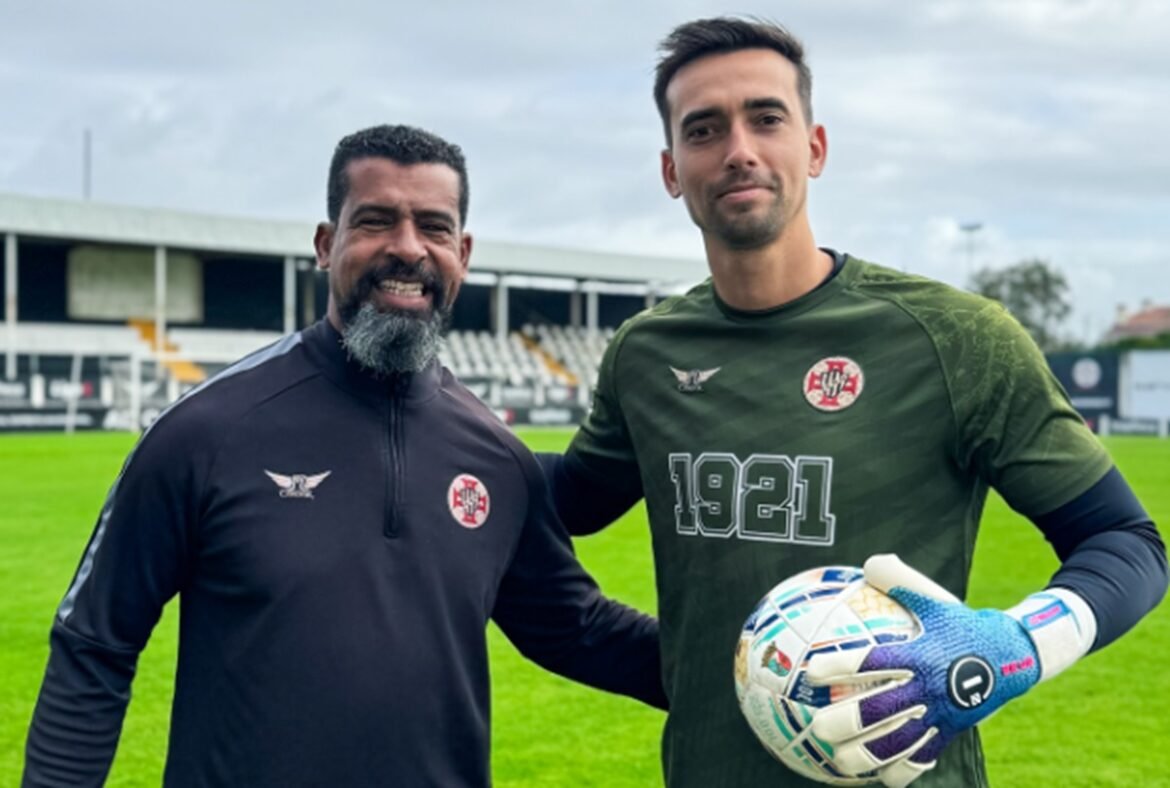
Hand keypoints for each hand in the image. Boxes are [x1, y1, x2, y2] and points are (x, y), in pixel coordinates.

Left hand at [806, 555, 1041, 786]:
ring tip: (837, 761)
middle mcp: (927, 687)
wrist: (1014, 654)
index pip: (872, 661)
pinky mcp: (951, 732)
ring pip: (899, 742)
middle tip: (817, 727)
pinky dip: (902, 772)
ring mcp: (940, 713)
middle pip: (882, 710)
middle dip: (847, 721)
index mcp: (918, 654)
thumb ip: (899, 580)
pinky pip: (925, 758)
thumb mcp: (934, 598)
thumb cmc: (961, 623)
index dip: (841, 666)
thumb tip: (868, 561)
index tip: (811, 672)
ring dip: (866, 755)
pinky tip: (881, 780)